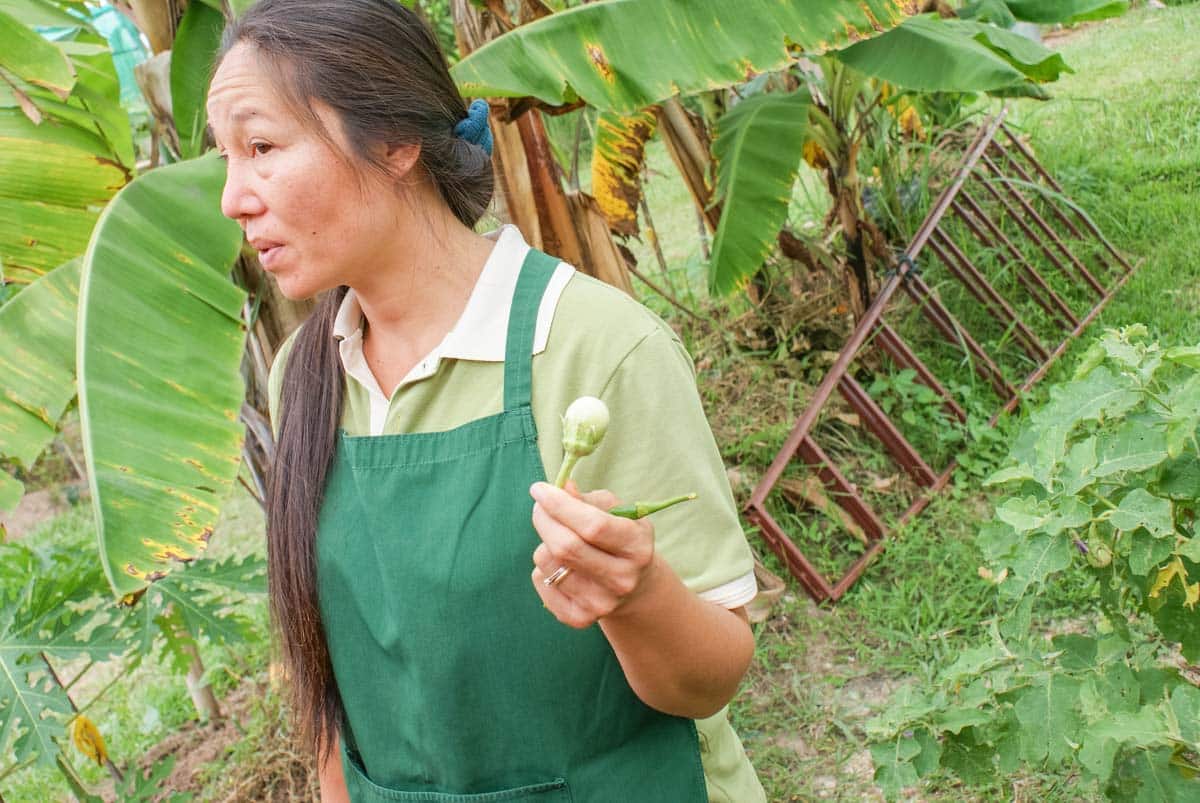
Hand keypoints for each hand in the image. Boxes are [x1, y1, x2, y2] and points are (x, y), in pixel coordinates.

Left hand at [529, 481, 657, 628]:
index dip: (561, 505)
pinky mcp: (579, 618)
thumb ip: (589, 500)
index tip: (540, 489)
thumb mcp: (618, 513)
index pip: (594, 526)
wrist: (635, 588)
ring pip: (547, 562)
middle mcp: (622, 580)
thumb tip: (563, 488)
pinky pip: (540, 581)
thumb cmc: (621, 537)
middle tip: (540, 506)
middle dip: (544, 518)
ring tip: (559, 538)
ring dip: (544, 541)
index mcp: (637, 547)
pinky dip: (542, 567)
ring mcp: (600, 603)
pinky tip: (561, 565)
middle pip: (566, 546)